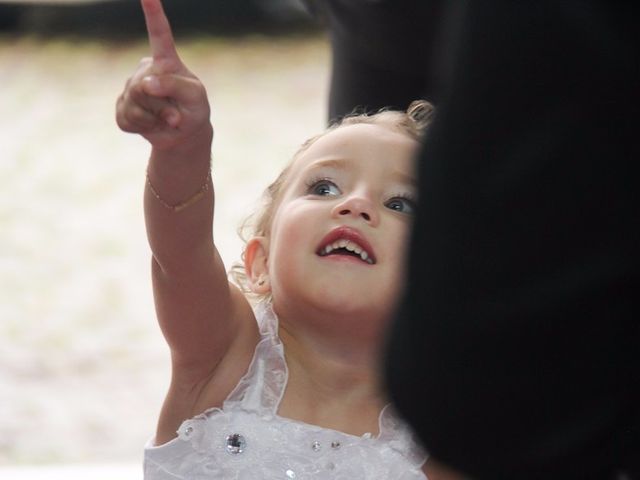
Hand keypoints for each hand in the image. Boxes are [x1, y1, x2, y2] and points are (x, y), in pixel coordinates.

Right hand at [116, 0, 211, 150]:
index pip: (159, 34)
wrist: (182, 136)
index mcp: (166, 61)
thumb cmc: (193, 111)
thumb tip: (146, 84)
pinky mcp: (122, 107)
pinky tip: (151, 125)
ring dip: (154, 119)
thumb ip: (175, 87)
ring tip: (166, 120)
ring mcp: (131, 87)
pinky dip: (143, 128)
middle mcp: (145, 69)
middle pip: (144, 87)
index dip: (153, 13)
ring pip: (135, 105)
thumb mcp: (195, 98)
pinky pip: (127, 119)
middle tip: (175, 115)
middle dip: (161, 107)